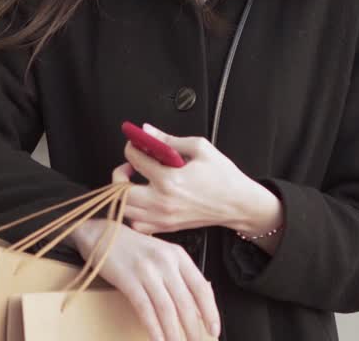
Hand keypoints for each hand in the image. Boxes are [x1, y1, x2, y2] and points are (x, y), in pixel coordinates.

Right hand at [70, 218, 220, 340]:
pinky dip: (153, 327)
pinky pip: (145, 309)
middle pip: (185, 302)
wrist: (101, 234)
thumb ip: (180, 276)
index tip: (214, 329)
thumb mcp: (162, 254)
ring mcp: (146, 270)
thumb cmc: (133, 248)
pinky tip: (158, 339)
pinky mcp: (128, 279)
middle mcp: (165, 261)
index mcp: (178, 255)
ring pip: (167, 309)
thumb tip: (198, 306)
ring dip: (174, 333)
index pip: (201, 288)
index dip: (210, 312)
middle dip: (193, 329)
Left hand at [115, 124, 283, 243]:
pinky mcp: (166, 227)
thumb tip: (147, 131)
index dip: (131, 147)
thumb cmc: (223, 177)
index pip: (134, 159)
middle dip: (120, 173)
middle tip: (131, 166)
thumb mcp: (200, 148)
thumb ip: (168, 139)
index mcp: (170, 179)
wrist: (239, 204)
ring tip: (134, 183)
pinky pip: (137, 225)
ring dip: (124, 194)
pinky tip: (141, 202)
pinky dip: (133, 213)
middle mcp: (162, 201)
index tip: (136, 144)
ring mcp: (163, 218)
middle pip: (120, 191)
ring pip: (125, 210)